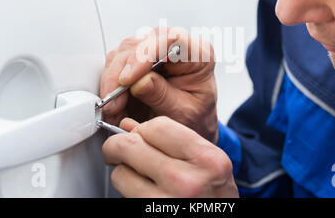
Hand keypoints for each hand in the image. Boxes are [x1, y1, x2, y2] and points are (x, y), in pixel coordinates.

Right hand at [100, 26, 218, 142]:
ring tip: (115, 107)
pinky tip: (114, 102)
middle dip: (124, 71)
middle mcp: (176, 47)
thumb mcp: (183, 114)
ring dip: (114, 79)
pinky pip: (117, 61)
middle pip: (144, 42)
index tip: (129, 78)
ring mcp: (155, 50)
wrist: (188, 128)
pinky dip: (110, 83)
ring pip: (126, 50)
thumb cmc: (194, 119)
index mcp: (198, 56)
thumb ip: (162, 96)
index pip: (173, 39)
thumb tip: (140, 81)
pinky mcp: (137, 59)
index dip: (147, 54)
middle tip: (115, 99)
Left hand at [102, 116, 238, 197]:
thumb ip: (173, 141)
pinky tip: (141, 189)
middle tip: (119, 148)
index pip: (157, 127)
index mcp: (207, 160)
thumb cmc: (216, 197)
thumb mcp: (208, 163)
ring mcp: (167, 203)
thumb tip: (130, 126)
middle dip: (118, 144)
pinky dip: (126, 188)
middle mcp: (187, 182)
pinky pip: (123, 194)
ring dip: (123, 170)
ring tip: (137, 173)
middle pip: (130, 145)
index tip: (139, 134)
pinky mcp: (150, 214)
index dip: (143, 129)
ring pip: (121, 172)